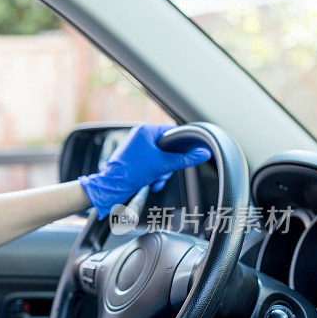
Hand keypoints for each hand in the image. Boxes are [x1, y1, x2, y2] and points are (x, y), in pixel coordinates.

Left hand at [78, 124, 211, 219]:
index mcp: (144, 130)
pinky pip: (151, 165)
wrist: (112, 187)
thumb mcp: (163, 165)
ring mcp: (136, 148)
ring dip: (161, 173)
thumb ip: (185, 159)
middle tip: (163, 172)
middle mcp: (139, 136)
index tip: (185, 155)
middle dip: (168, 165)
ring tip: (155, 180)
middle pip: (167, 149)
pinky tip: (151, 183)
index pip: (172, 133)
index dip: (180, 145)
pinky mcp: (134, 160)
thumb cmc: (132, 172)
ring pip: (160, 159)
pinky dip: (154, 175)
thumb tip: (204, 154)